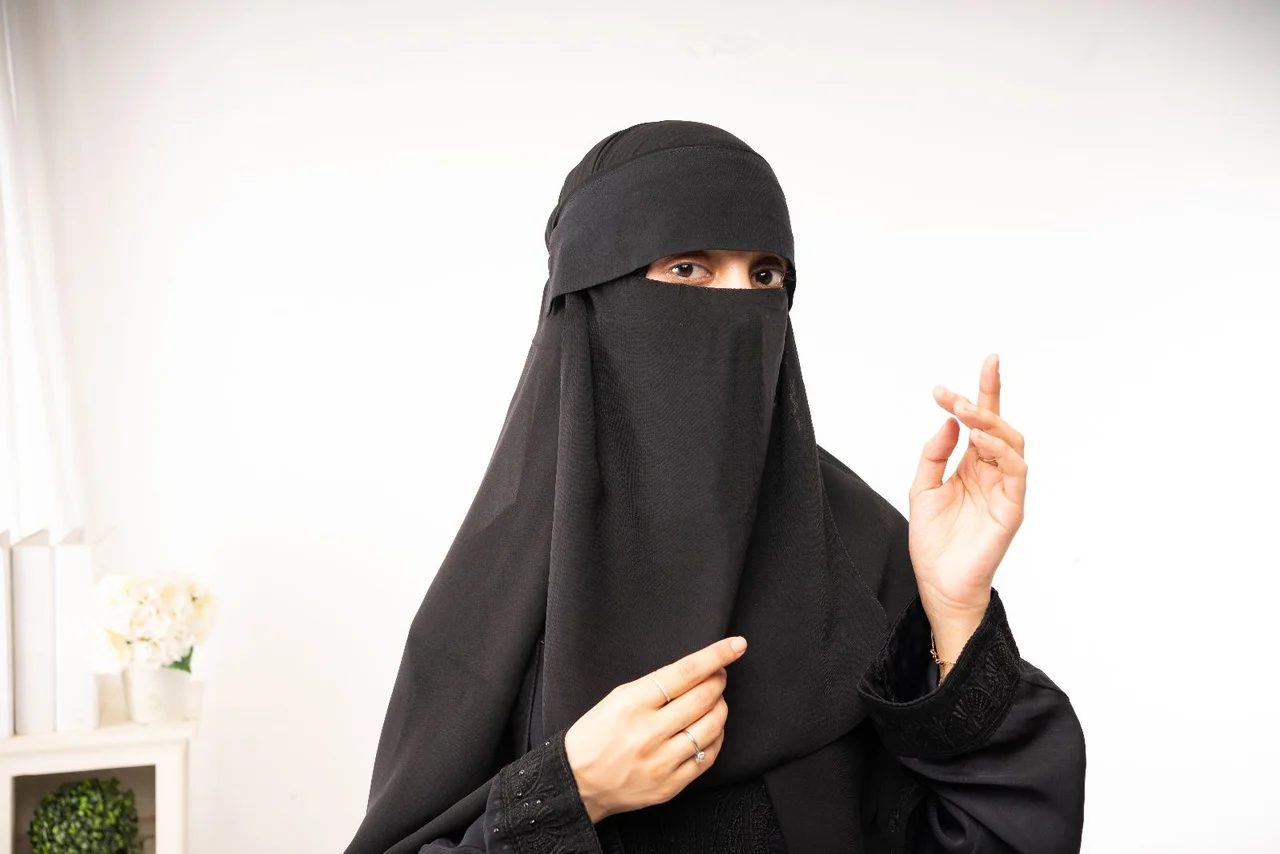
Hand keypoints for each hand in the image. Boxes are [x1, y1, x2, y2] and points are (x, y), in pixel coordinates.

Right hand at [563, 636, 746, 822]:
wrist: (577, 782)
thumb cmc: (595, 735)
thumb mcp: (617, 697)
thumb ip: (656, 685)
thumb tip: (696, 672)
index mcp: (632, 703)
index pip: (685, 673)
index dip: (715, 656)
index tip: (736, 646)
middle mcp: (648, 732)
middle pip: (703, 699)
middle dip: (718, 682)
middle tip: (719, 676)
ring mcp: (661, 761)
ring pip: (711, 728)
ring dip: (720, 708)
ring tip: (714, 702)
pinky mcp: (670, 785)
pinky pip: (707, 757)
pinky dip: (715, 738)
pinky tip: (710, 730)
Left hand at [909, 354, 1026, 660]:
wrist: (938, 583)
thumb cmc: (933, 541)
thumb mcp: (923, 488)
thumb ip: (934, 454)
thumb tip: (948, 422)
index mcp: (972, 464)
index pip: (982, 421)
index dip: (984, 392)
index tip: (980, 364)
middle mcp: (992, 472)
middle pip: (998, 426)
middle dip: (981, 401)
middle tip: (953, 393)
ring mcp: (1005, 488)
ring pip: (1011, 443)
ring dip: (989, 423)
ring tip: (965, 411)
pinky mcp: (1012, 508)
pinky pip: (1016, 472)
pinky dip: (1002, 451)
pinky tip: (980, 440)